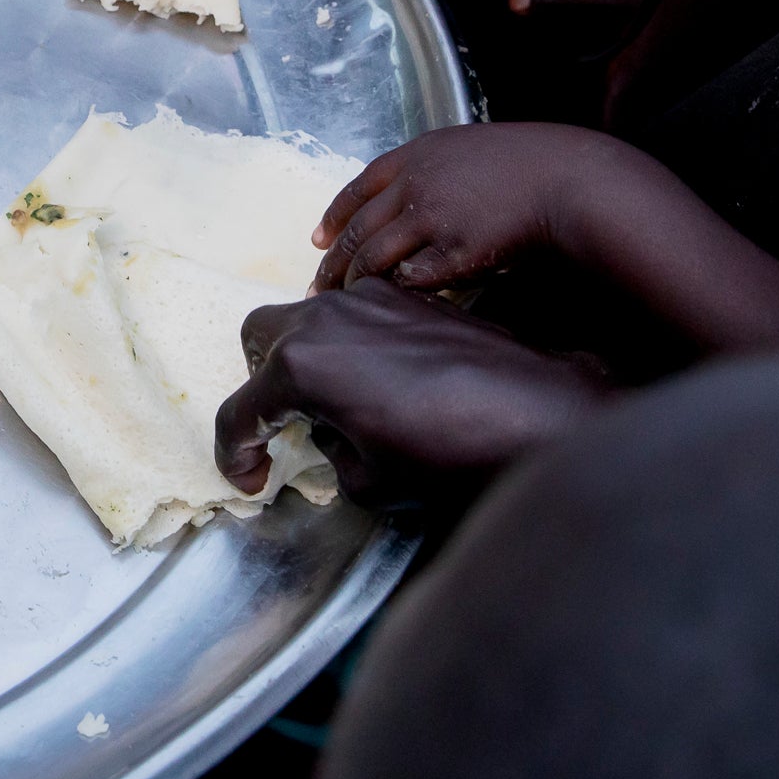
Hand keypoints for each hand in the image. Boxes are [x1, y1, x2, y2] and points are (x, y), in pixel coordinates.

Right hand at [216, 282, 605, 498]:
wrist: (542, 414)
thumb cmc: (452, 453)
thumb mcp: (367, 480)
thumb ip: (328, 450)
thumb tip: (330, 431)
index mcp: (301, 365)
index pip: (242, 412)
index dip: (236, 456)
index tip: (249, 481)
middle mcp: (326, 316)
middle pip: (260, 338)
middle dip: (259, 382)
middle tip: (280, 427)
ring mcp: (370, 298)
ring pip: (309, 315)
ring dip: (304, 356)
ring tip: (331, 404)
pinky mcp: (410, 297)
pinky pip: (356, 313)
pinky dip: (349, 343)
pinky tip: (378, 383)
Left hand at [310, 120, 648, 291]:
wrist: (567, 179)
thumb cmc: (527, 165)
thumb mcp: (467, 149)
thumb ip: (431, 171)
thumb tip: (405, 199)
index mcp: (416, 155)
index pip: (357, 188)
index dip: (335, 217)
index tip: (318, 239)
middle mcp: (415, 185)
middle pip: (359, 229)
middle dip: (333, 262)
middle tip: (317, 287)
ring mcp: (432, 218)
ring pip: (375, 258)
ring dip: (357, 284)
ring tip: (344, 304)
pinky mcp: (454, 251)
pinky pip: (412, 279)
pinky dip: (397, 291)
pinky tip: (392, 304)